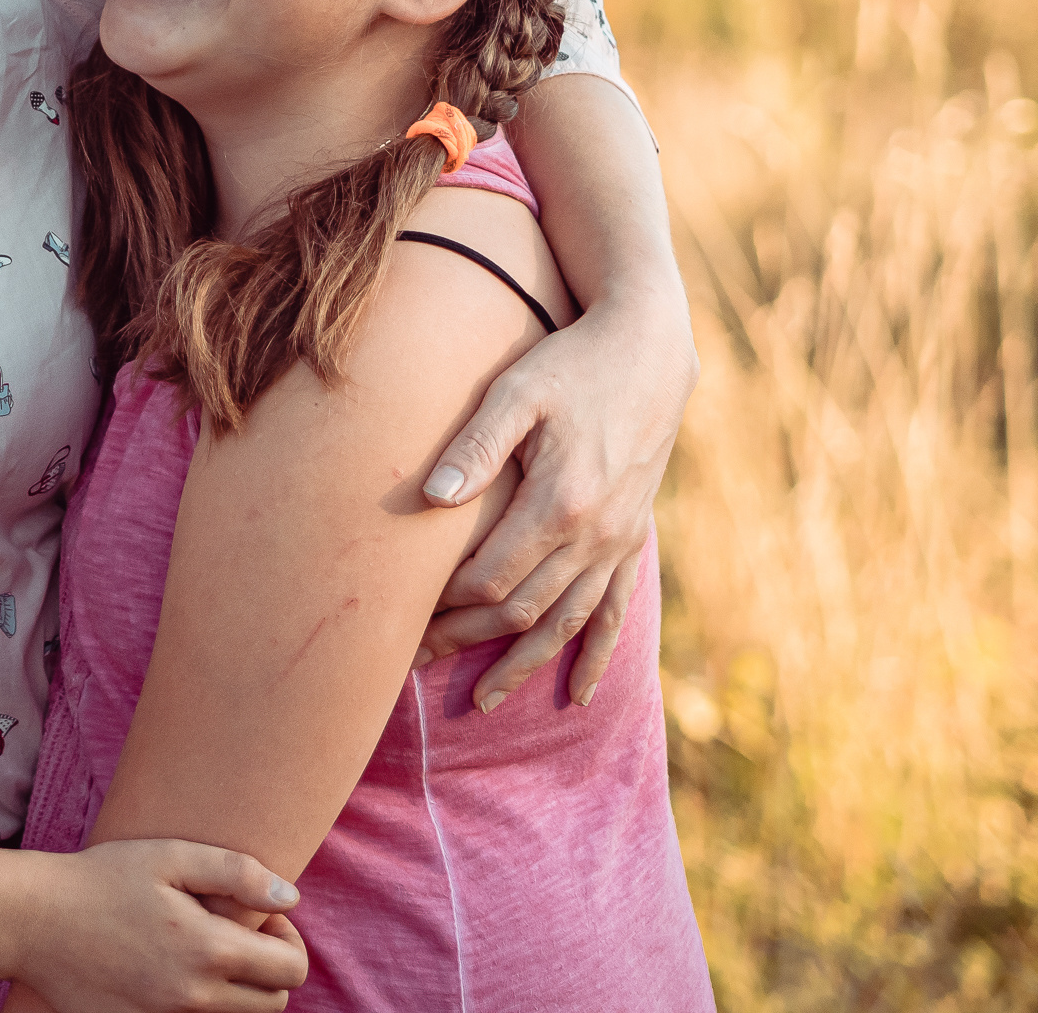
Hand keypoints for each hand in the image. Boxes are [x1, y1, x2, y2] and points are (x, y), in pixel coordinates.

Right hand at [10, 840, 308, 1012]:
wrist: (34, 920)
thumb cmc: (102, 879)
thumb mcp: (170, 856)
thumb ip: (237, 872)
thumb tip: (291, 898)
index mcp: (209, 950)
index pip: (291, 970)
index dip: (288, 939)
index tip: (261, 917)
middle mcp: (194, 996)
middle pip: (273, 1005)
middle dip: (270, 970)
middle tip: (237, 934)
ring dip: (238, 990)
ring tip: (205, 951)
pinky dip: (198, 1005)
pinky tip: (172, 971)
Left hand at [415, 289, 694, 709]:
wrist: (649, 350)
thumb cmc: (570, 364)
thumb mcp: (518, 391)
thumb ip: (476, 444)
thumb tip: (434, 496)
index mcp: (560, 502)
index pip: (491, 577)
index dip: (445, 606)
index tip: (401, 618)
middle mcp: (595, 534)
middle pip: (522, 609)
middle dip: (466, 642)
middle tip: (413, 663)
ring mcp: (618, 541)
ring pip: (565, 621)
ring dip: (522, 662)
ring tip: (481, 701)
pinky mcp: (631, 537)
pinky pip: (614, 610)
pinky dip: (593, 653)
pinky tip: (575, 693)